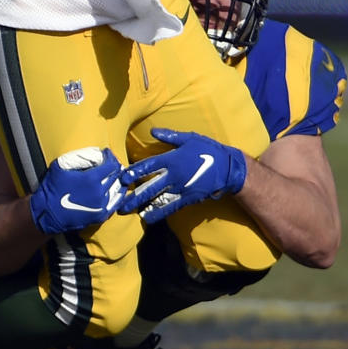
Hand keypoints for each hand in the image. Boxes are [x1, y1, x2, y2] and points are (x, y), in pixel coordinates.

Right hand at [29, 146, 123, 234]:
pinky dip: (117, 194)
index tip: (107, 154)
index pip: (112, 165)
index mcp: (91, 178)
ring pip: (118, 189)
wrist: (48, 213)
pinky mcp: (101, 216)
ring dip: (116, 180)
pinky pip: (115, 203)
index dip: (110, 157)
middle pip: (116, 176)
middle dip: (114, 167)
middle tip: (110, 163)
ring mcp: (102, 205)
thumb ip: (79, 155)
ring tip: (112, 175)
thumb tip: (96, 152)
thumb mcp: (61, 165)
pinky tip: (113, 189)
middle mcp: (100, 192)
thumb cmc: (52, 188)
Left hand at [119, 128, 247, 224]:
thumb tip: (152, 131)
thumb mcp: (189, 138)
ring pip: (157, 199)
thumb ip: (170, 136)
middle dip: (133, 195)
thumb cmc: (207, 149)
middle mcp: (173, 176)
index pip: (149, 165)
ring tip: (128, 211)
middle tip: (119, 203)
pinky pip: (170, 207)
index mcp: (172, 159)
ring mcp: (180, 189)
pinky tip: (147, 217)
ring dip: (142, 205)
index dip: (135, 171)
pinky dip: (158, 212)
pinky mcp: (188, 198)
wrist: (228, 168)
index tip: (122, 178)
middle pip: (149, 186)